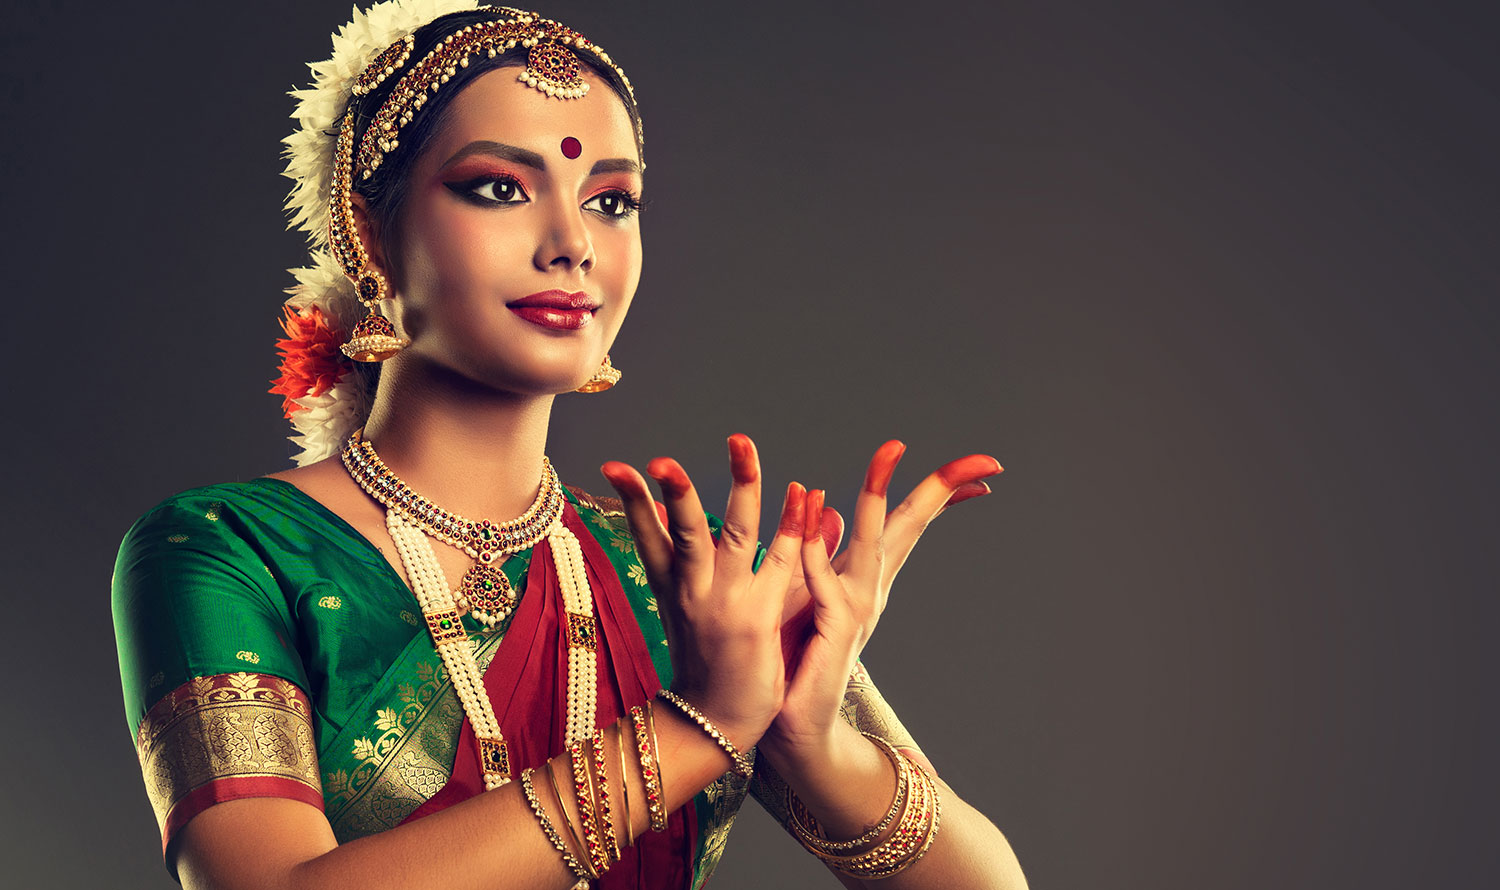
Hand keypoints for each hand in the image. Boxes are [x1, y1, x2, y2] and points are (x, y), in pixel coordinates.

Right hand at [601, 434, 805, 748]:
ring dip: (741, 488)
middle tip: (663, 459)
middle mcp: (693, 591)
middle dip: (675, 491)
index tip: (615, 466)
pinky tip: (803, 494)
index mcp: (672, 586)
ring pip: (732, 535)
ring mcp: (725, 604)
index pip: (647, 534)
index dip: (632, 501)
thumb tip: (676, 514)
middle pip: (684, 530)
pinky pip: (780, 562)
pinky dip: (792, 526)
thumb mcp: (694, 604)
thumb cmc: (709, 659)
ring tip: (741, 446)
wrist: (716, 722)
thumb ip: (697, 554)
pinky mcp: (759, 618)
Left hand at [768, 441, 1002, 751]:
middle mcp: (871, 591)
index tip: (984, 468)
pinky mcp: (830, 635)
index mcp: (867, 579)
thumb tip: (826, 504)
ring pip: (873, 545)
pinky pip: (824, 585)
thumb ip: (817, 552)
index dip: (943, 493)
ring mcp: (855, 612)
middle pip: (910, 529)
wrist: (795, 730)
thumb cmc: (796, 663)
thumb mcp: (805, 596)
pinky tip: (818, 510)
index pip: (910, 525)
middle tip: (984, 461)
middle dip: (940, 488)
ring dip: (878, 498)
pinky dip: (820, 549)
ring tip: (890, 455)